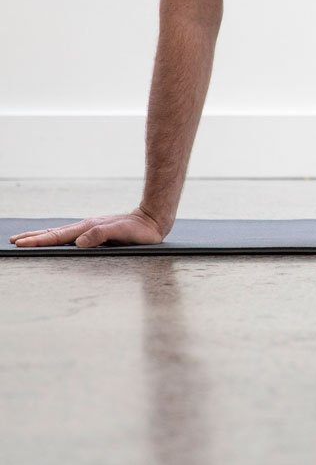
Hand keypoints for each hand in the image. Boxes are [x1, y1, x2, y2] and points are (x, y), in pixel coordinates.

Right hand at [9, 206, 165, 248]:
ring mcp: (90, 229)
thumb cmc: (140, 230)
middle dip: (34, 237)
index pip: (59, 236)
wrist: (153, 221)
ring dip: (42, 236)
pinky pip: (70, 236)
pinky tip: (53, 240)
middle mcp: (87, 228)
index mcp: (89, 228)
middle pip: (55, 233)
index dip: (40, 240)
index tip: (22, 243)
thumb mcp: (123, 232)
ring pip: (60, 233)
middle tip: (14, 241)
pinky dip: (56, 237)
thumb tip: (79, 242)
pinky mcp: (95, 233)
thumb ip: (101, 235)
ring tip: (26, 239)